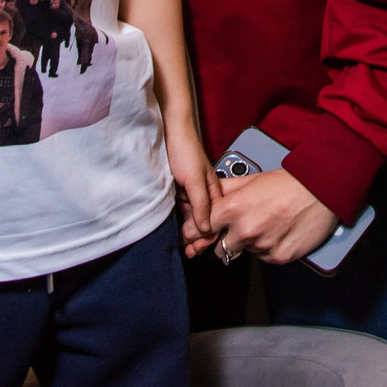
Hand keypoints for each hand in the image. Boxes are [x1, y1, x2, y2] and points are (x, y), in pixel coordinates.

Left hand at [166, 124, 219, 258]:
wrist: (170, 134)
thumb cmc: (185, 150)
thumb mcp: (195, 179)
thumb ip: (201, 203)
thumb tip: (206, 228)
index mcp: (215, 192)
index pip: (216, 221)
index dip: (208, 237)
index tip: (198, 249)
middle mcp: (205, 194)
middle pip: (206, 223)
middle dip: (199, 239)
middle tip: (190, 252)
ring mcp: (192, 194)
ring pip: (194, 219)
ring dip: (190, 233)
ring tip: (185, 246)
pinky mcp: (181, 192)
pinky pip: (184, 212)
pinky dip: (182, 223)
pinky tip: (177, 231)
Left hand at [209, 166, 340, 266]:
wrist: (321, 189)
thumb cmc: (288, 182)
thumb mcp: (251, 179)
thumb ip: (224, 189)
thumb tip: (206, 196)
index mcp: (234, 208)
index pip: (200, 230)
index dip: (198, 233)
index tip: (199, 235)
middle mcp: (246, 229)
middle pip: (220, 248)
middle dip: (227, 240)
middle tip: (243, 227)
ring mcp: (263, 245)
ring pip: (245, 252)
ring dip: (250, 243)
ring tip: (267, 225)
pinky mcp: (279, 256)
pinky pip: (264, 257)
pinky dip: (268, 248)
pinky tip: (278, 232)